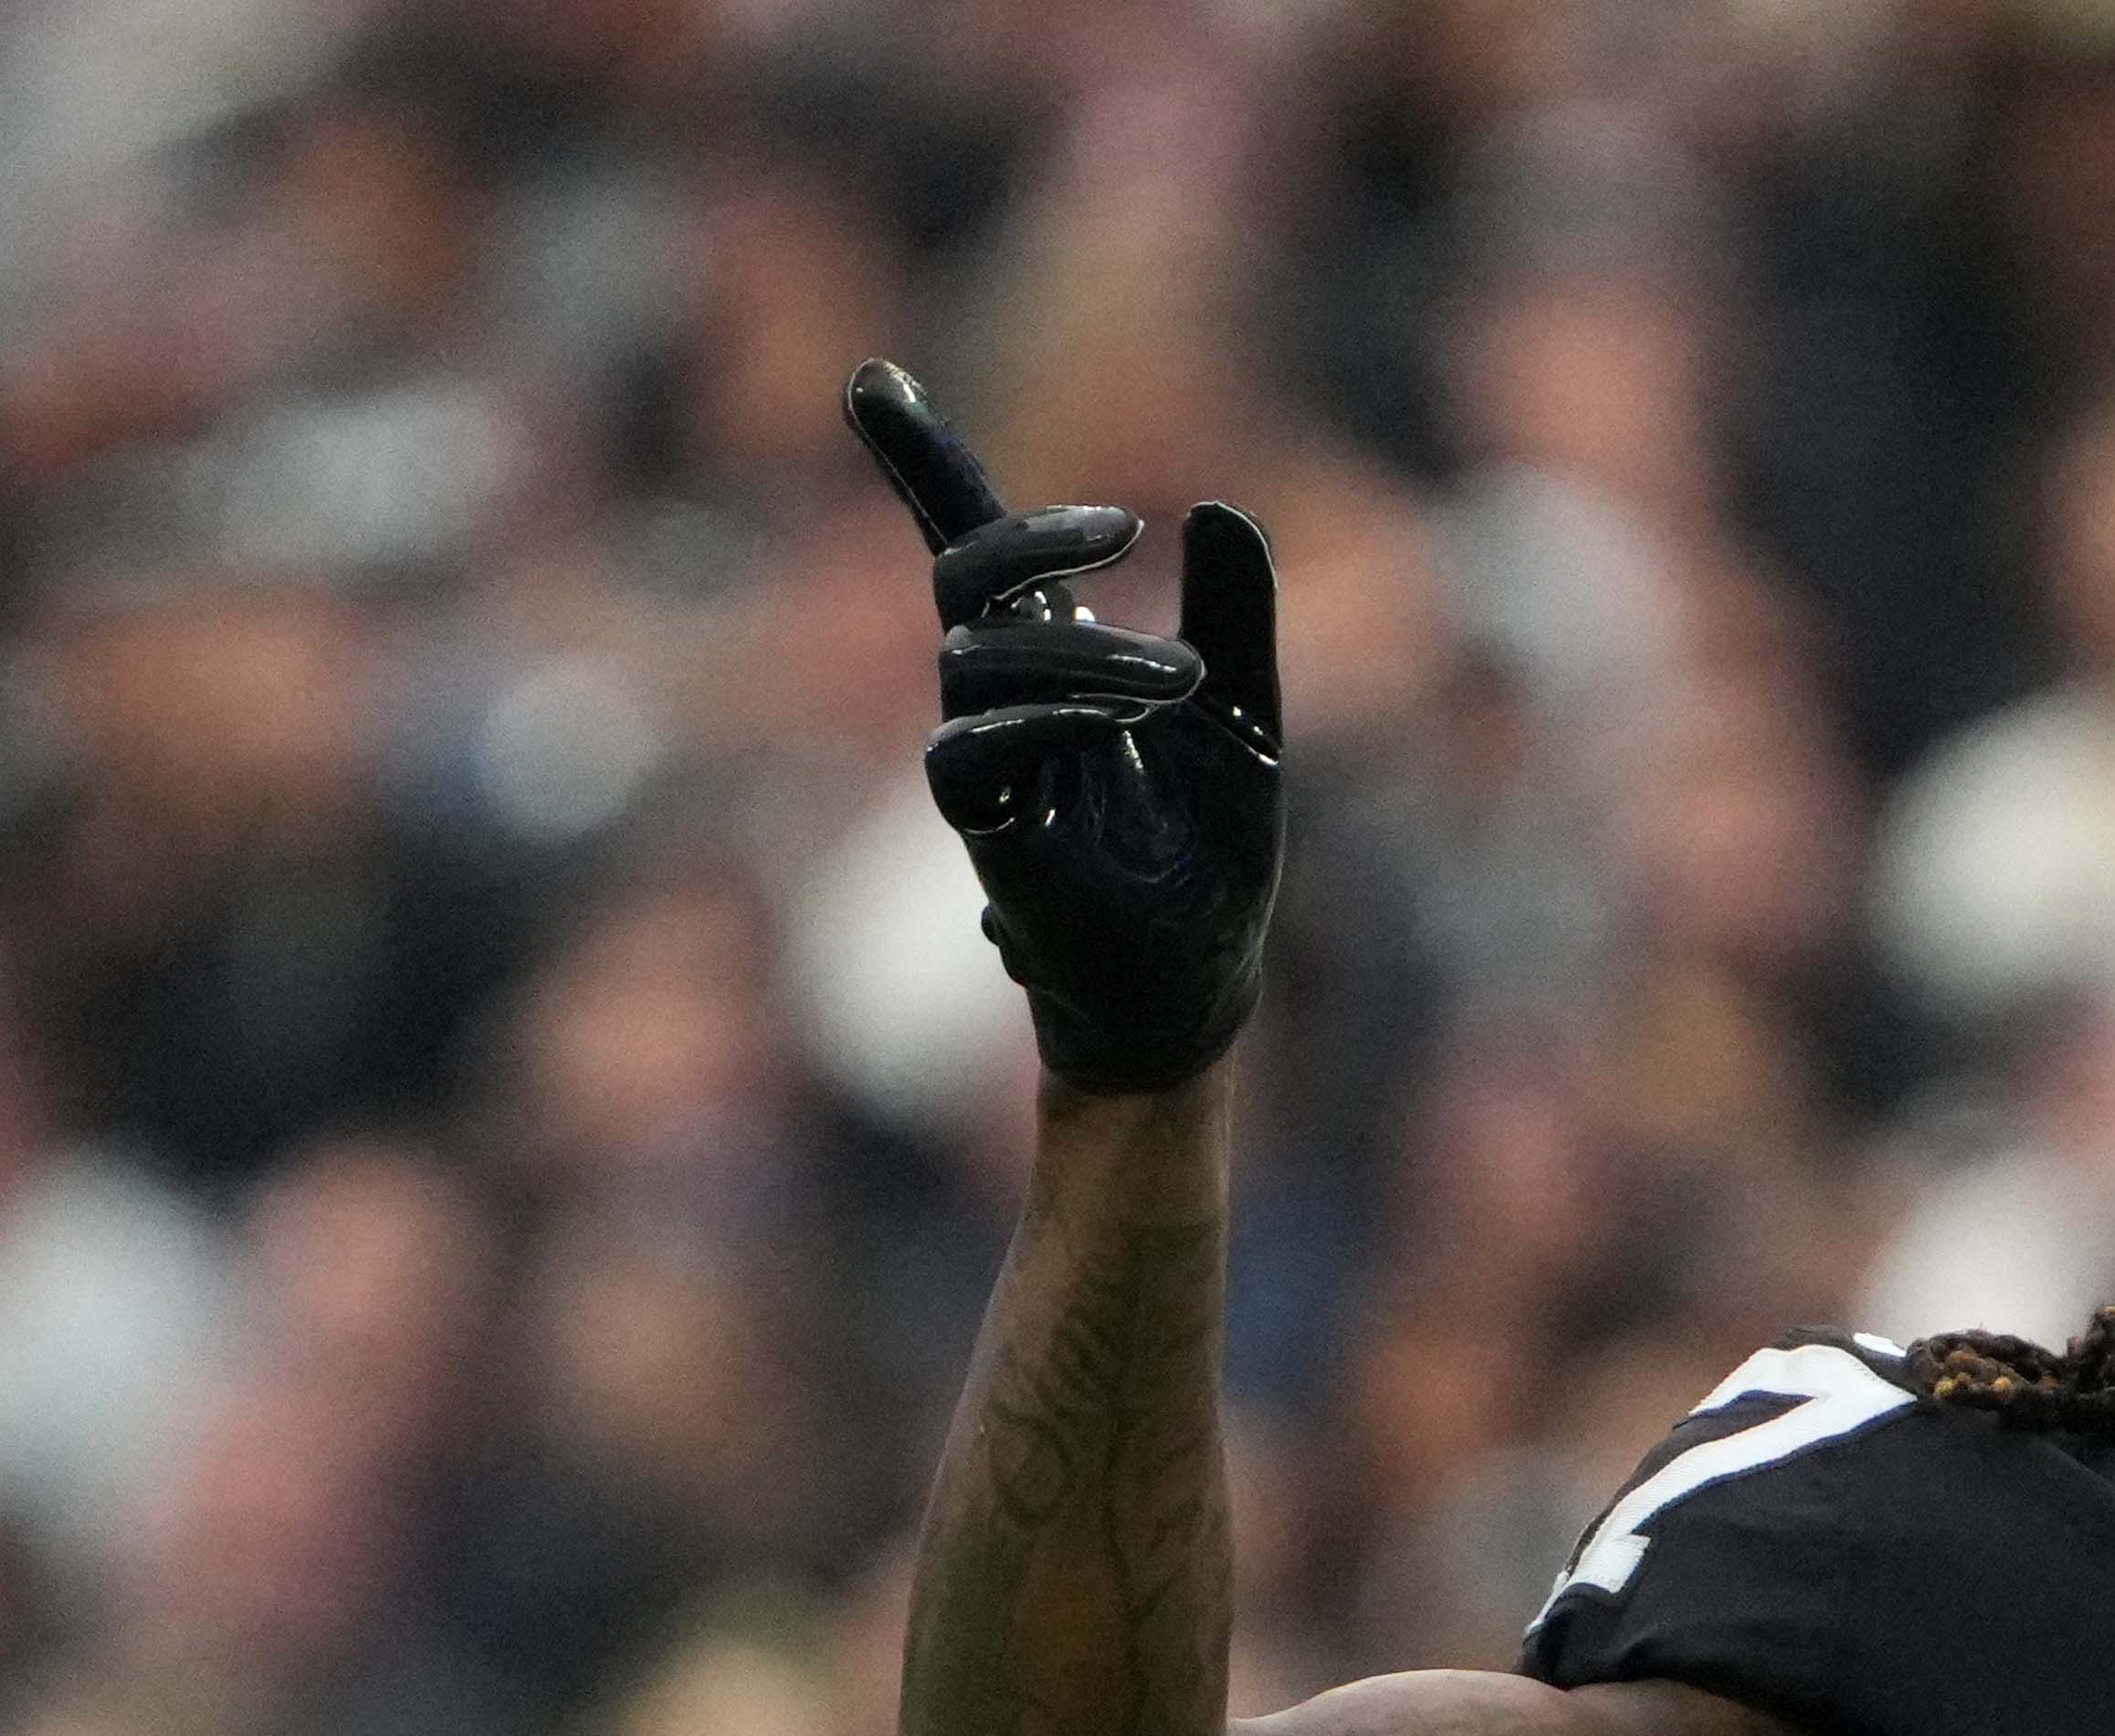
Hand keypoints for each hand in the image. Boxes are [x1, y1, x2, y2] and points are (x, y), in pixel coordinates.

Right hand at [846, 361, 1282, 1097]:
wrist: (1200, 981)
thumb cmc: (1209, 853)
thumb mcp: (1244, 717)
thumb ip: (1237, 617)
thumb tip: (1223, 509)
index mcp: (1049, 654)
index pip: (967, 542)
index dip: (919, 462)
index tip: (870, 376)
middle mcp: (1000, 697)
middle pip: (960, 577)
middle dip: (1022, 537)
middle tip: (1123, 527)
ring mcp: (984, 764)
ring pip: (974, 662)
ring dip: (1082, 653)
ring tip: (1185, 678)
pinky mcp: (987, 835)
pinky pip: (966, 755)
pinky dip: (1039, 719)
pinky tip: (1113, 717)